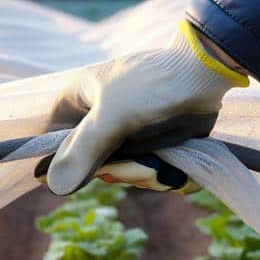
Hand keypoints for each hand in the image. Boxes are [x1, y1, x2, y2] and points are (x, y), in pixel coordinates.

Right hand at [43, 20, 247, 195]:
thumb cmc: (152, 86)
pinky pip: (149, 172)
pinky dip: (163, 175)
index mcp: (78, 101)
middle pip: (93, 164)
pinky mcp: (154, 144)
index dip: (64, 162)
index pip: (52, 139)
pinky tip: (174, 167)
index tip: (84, 174)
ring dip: (145, 176)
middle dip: (120, 172)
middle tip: (140, 166)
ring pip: (124, 172)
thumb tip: (53, 186)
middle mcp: (100, 118)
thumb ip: (82, 151)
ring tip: (161, 164)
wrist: (206, 74)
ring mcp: (128, 133)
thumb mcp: (112, 117)